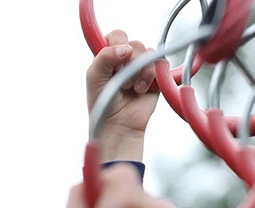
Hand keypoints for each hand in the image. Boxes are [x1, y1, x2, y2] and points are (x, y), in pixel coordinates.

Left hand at [86, 30, 160, 161]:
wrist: (119, 125)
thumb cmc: (103, 103)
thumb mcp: (94, 77)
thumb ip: (104, 57)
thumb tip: (126, 48)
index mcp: (108, 55)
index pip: (117, 35)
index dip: (117, 45)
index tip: (113, 63)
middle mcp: (125, 58)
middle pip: (134, 43)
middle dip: (128, 63)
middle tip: (121, 80)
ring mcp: (141, 66)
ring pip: (147, 52)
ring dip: (138, 72)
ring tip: (131, 88)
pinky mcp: (155, 75)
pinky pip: (160, 63)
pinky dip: (150, 76)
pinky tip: (141, 89)